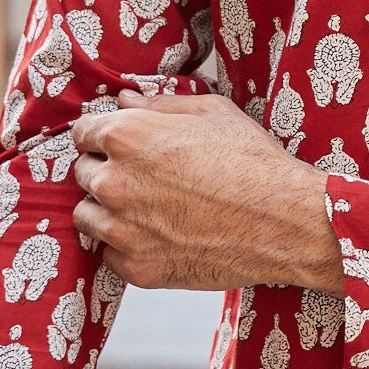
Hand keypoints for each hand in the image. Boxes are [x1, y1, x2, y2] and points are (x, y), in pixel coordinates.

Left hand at [71, 91, 344, 292]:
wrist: (285, 222)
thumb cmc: (254, 162)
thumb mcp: (213, 113)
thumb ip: (160, 105)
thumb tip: (125, 100)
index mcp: (127, 137)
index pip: (82, 132)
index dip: (103, 136)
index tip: (119, 145)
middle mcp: (115, 183)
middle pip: (82, 174)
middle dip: (107, 171)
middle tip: (145, 178)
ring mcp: (122, 230)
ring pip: (87, 217)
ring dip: (109, 211)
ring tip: (149, 209)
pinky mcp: (137, 268)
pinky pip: (111, 254)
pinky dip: (128, 246)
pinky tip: (161, 236)